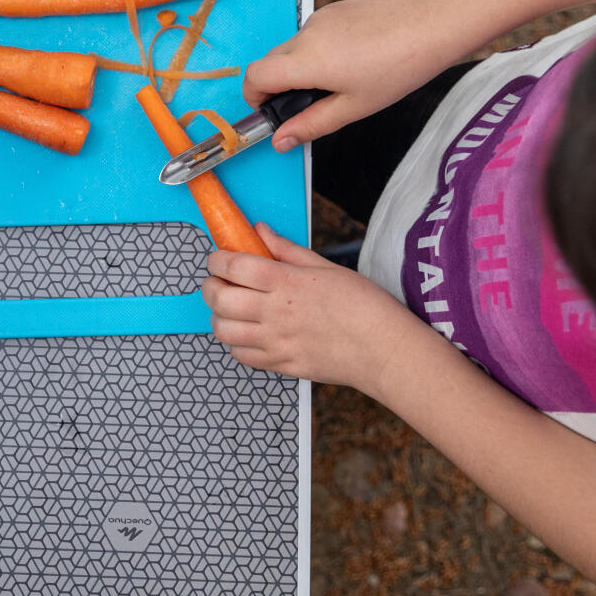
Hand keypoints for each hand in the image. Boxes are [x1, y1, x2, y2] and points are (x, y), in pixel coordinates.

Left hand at [201, 224, 441, 393]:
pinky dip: (236, 344)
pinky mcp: (281, 364)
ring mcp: (276, 341)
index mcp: (287, 282)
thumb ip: (287, 250)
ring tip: (230, 309)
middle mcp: (275, 312)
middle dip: (210, 286)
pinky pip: (241, 356)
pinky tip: (248, 333)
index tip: (218, 258)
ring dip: (219, 316)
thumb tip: (261, 231)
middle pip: (219, 298)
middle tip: (218, 282)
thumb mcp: (327, 267)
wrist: (385, 350)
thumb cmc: (364, 306)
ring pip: (223, 330)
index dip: (217, 259)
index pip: (233, 266)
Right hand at [243, 0, 468, 149]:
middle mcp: (305, 35)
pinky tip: (352, 57)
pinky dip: (319, 49)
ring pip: (291, 48)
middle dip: (278, 84)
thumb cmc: (397, 69)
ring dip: (300, 66)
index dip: (254, 97)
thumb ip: (311, 124)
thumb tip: (280, 141)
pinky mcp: (333, 9)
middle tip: (310, 101)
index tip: (271, 110)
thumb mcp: (354, 107)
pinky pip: (312, 33)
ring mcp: (319, 19)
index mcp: (306, 62)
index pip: (253, 76)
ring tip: (341, 78)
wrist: (430, 26)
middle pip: (269, 62)